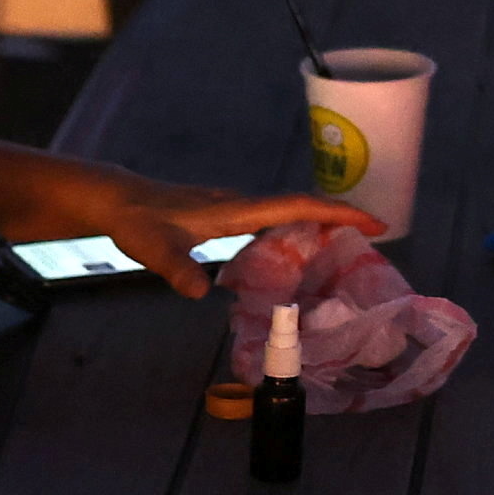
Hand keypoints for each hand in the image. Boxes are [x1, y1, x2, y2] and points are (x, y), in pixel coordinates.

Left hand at [32, 170, 380, 300]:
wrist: (117, 201)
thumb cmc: (137, 221)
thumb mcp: (153, 249)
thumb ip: (176, 270)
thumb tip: (202, 293)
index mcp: (237, 210)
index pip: (298, 205)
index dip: (338, 212)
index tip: (374, 222)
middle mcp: (244, 205)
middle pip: (305, 206)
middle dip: (343, 218)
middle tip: (376, 242)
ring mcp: (237, 209)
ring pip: (291, 213)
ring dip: (322, 225)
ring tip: (348, 252)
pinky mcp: (229, 217)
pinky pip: (275, 222)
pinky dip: (297, 233)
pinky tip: (298, 256)